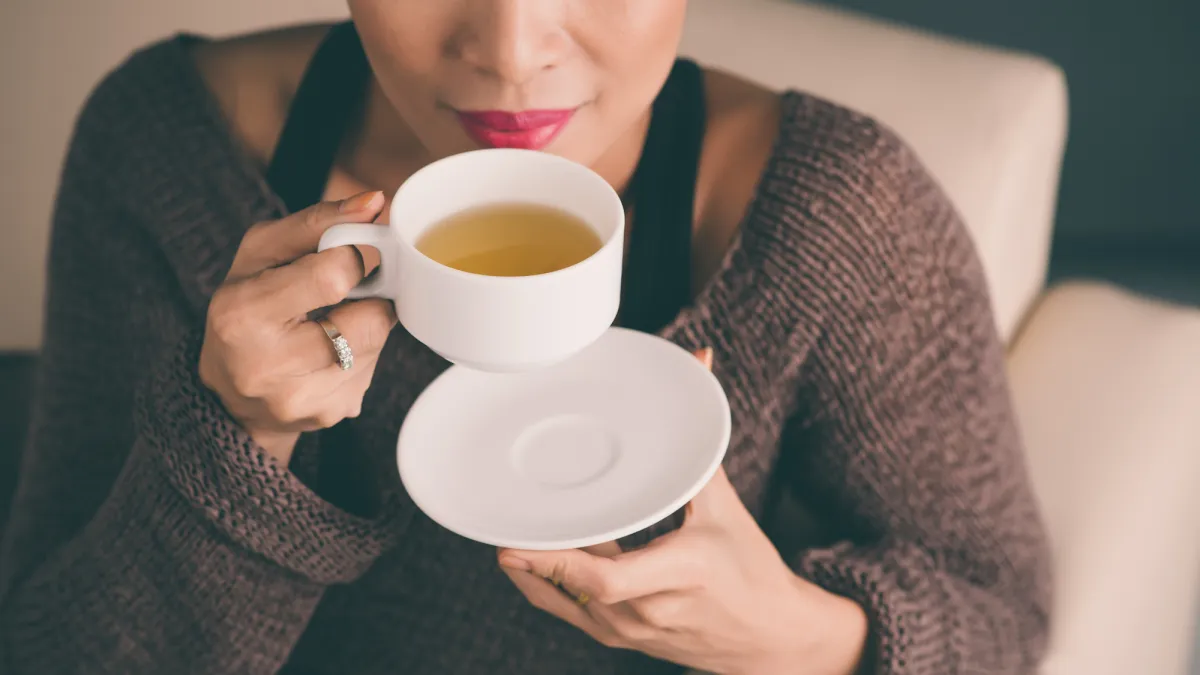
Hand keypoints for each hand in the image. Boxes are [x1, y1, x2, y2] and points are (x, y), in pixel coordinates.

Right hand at [199, 191, 395, 463]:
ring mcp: (304, 399)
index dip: (359, 256)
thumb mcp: (261, 254)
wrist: (230, 393)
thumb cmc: (245, 307)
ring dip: (367, 323)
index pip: (331, 277)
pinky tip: (330, 353)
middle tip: (348, 289)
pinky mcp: (332, 414)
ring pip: (377, 342)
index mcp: (243, 315)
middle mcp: (270, 367)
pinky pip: (373, 369)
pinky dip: (363, 353)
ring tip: (331, 322)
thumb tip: (375, 201)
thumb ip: (317, 222)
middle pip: (368, 319)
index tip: (362, 248)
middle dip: (368, 296)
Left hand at [498, 351, 867, 674]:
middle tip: (500, 521)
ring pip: (565, 600)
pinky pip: (570, 613)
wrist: (770, 637)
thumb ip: (700, 441)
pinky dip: (544, 585)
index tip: (516, 541)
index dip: (555, 562)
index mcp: (681, 571)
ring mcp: (633, 631)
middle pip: (574, 587)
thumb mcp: (726, 507)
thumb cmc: (751, 569)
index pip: (606, 579)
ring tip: (509, 530)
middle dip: (533, 555)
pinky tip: (524, 560)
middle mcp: (651, 608)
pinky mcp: (622, 638)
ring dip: (535, 567)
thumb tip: (701, 363)